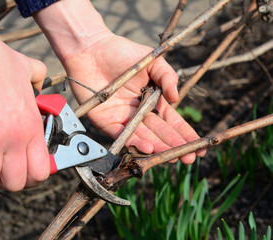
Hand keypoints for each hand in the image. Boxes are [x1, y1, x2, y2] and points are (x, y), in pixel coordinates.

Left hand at [62, 35, 204, 163]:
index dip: (185, 134)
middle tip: (190, 159)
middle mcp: (138, 113)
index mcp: (152, 100)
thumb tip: (177, 99)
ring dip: (158, 147)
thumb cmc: (122, 52)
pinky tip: (150, 147)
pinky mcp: (106, 121)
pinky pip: (122, 134)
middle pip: (159, 132)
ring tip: (172, 156)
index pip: (171, 121)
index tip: (199, 147)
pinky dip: (135, 141)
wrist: (92, 49)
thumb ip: (168, 77)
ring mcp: (123, 118)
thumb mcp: (153, 61)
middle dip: (175, 145)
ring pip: (143, 136)